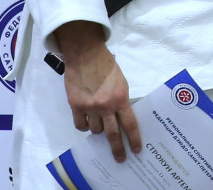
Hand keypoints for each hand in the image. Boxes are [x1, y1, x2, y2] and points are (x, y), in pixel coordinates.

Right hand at [54, 21, 141, 161]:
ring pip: (96, 130)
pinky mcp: (76, 106)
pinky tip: (86, 121)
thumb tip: (120, 115)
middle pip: (113, 134)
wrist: (86, 54)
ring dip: (99, 129)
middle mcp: (106, 106)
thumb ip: (121, 99)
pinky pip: (80, 125)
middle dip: (117, 149)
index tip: (136, 150)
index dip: (134, 139)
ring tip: (99, 122)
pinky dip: (84, 125)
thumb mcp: (121, 81)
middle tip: (120, 158)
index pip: (130, 124)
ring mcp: (90, 107)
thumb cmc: (106, 66)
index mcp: (121, 98)